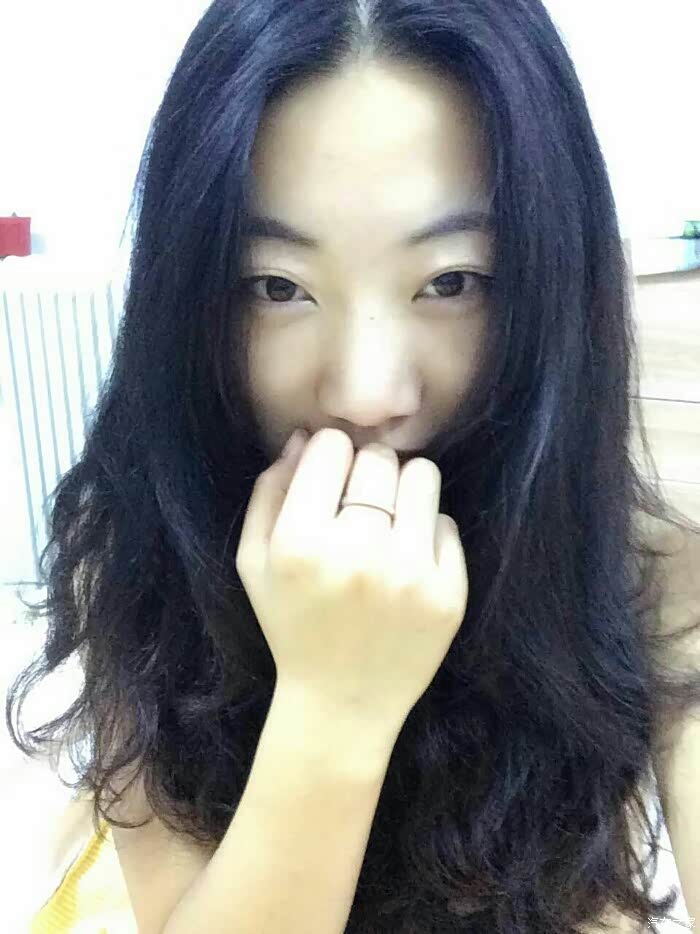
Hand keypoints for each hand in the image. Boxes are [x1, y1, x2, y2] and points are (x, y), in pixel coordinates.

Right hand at [235, 428, 468, 733]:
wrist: (342, 703)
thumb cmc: (292, 626)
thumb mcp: (255, 563)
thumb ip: (269, 492)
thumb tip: (306, 437)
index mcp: (301, 543)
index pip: (333, 446)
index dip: (330, 455)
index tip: (331, 478)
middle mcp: (358, 554)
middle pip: (379, 458)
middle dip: (367, 471)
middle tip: (359, 504)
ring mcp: (410, 575)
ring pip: (423, 476)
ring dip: (403, 491)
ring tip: (388, 522)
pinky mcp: (449, 594)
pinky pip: (447, 523)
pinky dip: (428, 534)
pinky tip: (406, 562)